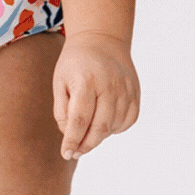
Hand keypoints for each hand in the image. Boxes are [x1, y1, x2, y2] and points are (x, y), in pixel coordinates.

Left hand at [52, 31, 139, 160]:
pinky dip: (114, 128)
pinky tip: (103, 119)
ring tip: (86, 130)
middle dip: (86, 145)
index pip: (80, 119)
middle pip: (99, 128)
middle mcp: (109, 85)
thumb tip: (70, 136)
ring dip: (98, 135)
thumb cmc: (75, 63)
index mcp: (86, 80)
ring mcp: (125, 90)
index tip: (66, 154)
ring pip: (113, 127)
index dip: (72, 140)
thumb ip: (62, 110)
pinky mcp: (135, 94)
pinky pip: (126, 122)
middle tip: (74, 152)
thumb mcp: (59, 81)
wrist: (101, 40)